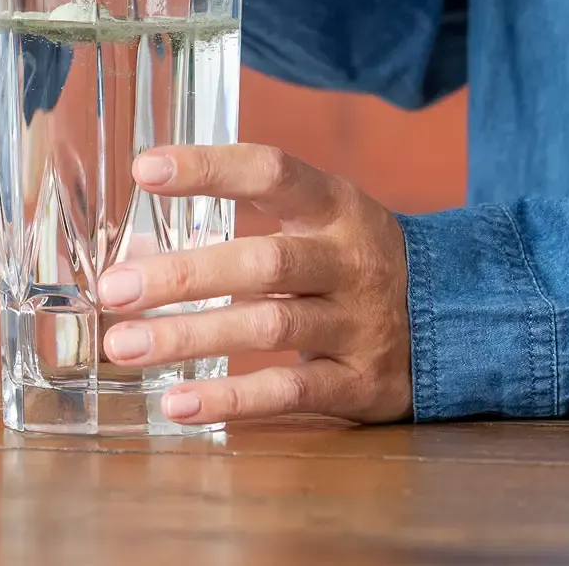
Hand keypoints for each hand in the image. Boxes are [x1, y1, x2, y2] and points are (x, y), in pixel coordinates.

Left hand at [98, 143, 412, 424]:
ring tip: (124, 345)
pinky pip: (290, 392)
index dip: (209, 167)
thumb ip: (233, 233)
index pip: (271, 172)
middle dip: (183, 274)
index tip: (146, 169)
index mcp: (336, 207)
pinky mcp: (362, 384)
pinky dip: (230, 398)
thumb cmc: (350, 262)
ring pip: (270, 327)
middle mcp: (350, 260)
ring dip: (189, 336)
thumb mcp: (311, 227)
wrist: (456, 318)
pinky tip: (178, 402)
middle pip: (265, 261)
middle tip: (112, 288)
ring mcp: (360, 324)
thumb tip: (133, 251)